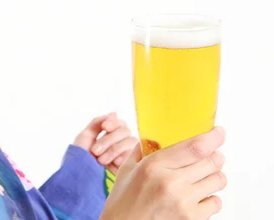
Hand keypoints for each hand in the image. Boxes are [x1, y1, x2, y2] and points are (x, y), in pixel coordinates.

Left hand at [73, 113, 137, 173]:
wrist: (81, 176)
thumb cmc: (80, 157)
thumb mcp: (85, 137)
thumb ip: (98, 123)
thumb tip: (114, 113)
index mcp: (109, 135)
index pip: (120, 123)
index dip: (114, 123)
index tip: (104, 127)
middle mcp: (120, 142)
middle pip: (125, 131)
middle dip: (109, 139)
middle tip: (95, 151)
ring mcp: (127, 154)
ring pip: (130, 141)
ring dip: (113, 149)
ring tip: (100, 160)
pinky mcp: (131, 165)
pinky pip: (134, 155)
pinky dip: (121, 158)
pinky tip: (112, 165)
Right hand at [100, 127, 226, 219]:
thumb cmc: (123, 201)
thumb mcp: (127, 170)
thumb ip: (140, 150)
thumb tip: (152, 137)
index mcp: (154, 165)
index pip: (195, 147)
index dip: (213, 137)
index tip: (219, 132)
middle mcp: (171, 182)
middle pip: (212, 162)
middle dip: (215, 156)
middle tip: (212, 156)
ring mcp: (183, 202)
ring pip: (218, 180)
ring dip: (214, 176)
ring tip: (203, 177)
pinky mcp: (191, 219)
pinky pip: (216, 202)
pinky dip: (211, 198)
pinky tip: (197, 197)